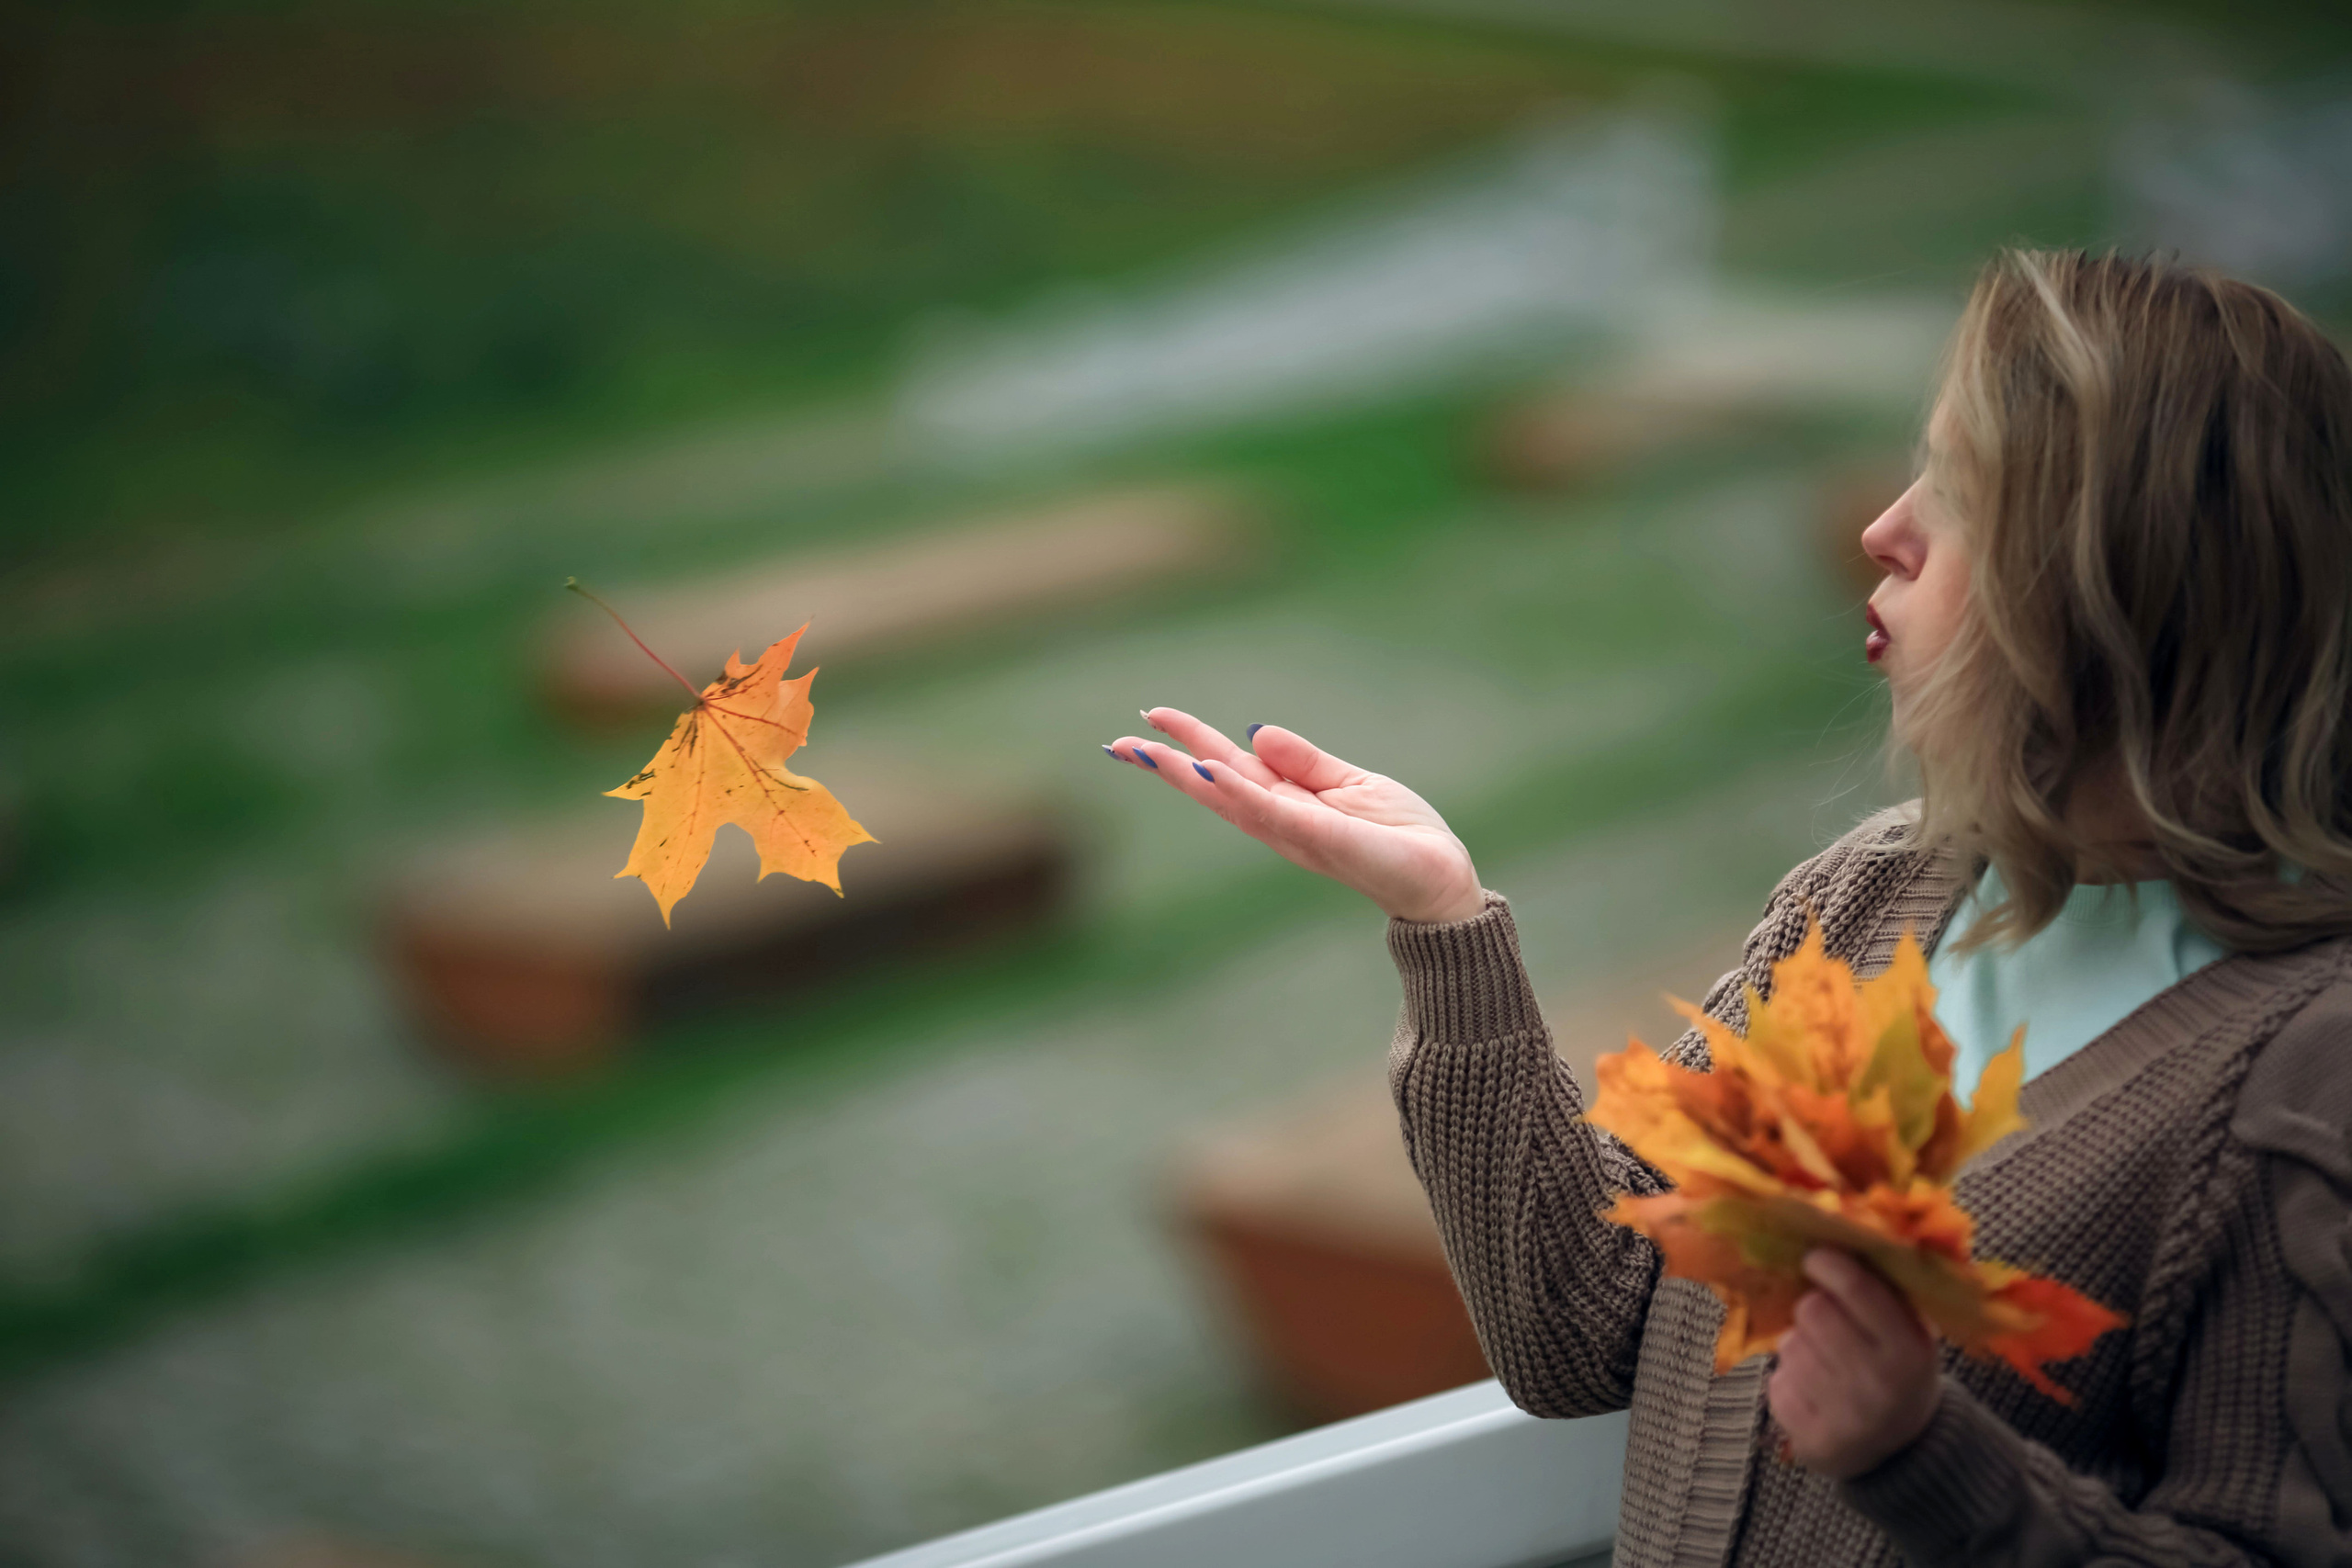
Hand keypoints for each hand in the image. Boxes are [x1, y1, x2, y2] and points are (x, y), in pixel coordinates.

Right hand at [1108, 708, 1483, 924]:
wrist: (1439, 879)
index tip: (1152, 719)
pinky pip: (1274, 811)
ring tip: (1148, 750)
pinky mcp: (1322, 837)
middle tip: (1117, 743)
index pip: (1229, 766)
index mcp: (1287, 800)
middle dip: (1166, 765)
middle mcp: (1281, 818)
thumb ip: (1305, 761)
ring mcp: (1297, 831)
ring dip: (1189, 775)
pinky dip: (1240, 792)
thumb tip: (1258, 731)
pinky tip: (1210, 771)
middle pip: (1214, 784)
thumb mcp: (1350, 783)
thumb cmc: (1400, 835)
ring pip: (1231, 798)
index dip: (1190, 741)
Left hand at [1768, 1250, 1941, 1479]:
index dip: (1828, 1263)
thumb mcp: (1913, 1331)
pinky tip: (1817, 1392)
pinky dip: (1790, 1378)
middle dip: (1814, 1307)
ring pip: (1790, 1344)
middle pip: (1813, 1310)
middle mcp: (1878, 1385)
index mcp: (1910, 1351)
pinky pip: (1777, 1380)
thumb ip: (1885, 1288)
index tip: (1815, 1256)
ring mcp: (1843, 1416)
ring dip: (1801, 1345)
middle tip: (1826, 1318)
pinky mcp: (1809, 1437)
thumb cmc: (1900, 1370)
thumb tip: (1837, 1233)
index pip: (1858, 1289)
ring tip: (1828, 1363)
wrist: (1900, 1449)